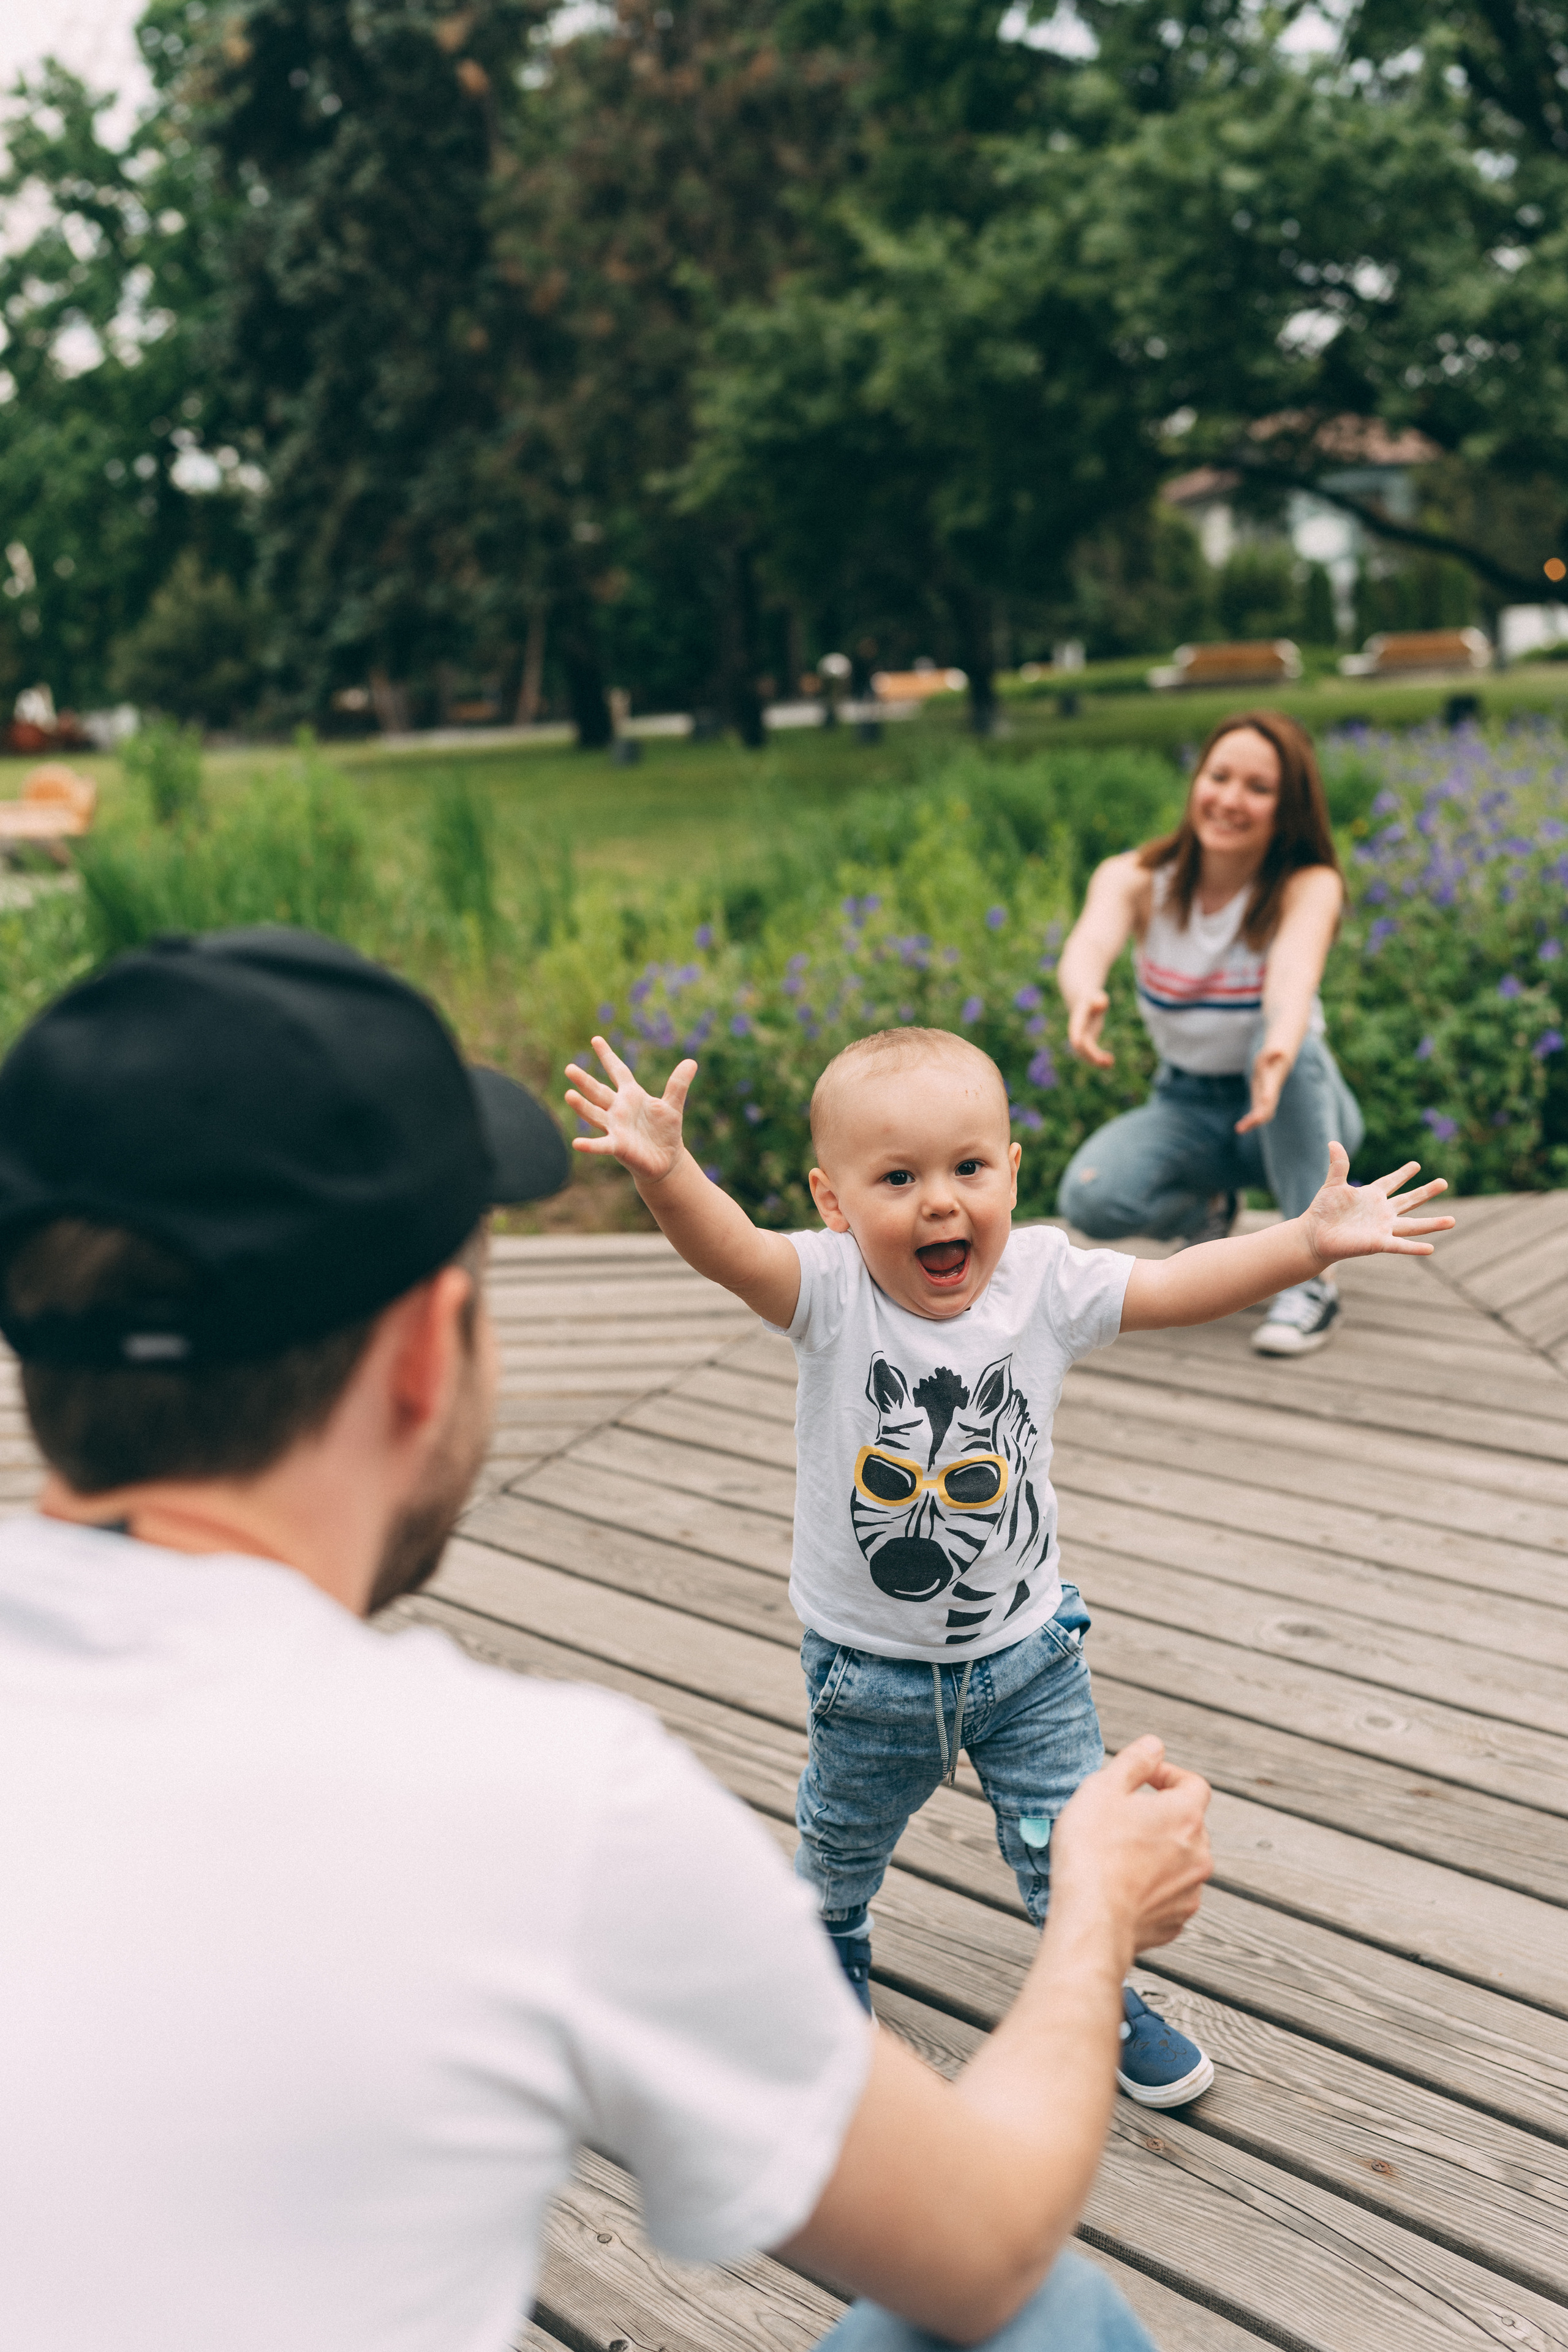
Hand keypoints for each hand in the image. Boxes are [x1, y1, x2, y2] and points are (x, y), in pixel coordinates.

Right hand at [565, 1036, 695, 1183]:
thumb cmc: (665, 1131)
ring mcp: (616, 1128)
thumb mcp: (673, 1106)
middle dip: (584, 1081)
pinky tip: (577, 1143)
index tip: (596, 1039)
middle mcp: (618, 1109)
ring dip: (582, 1106)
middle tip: (569, 1068)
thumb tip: (692, 1062)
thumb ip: (678, 1084)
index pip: (618, 1071)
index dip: (608, 1056)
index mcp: (631, 1095)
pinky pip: (602, 1144)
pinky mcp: (618, 1146)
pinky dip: (590, 1145)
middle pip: (598, 1092)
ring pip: (595, 1114)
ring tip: (568, 1095)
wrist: (666, 1160)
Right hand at [1049, 1737, 1211, 1959]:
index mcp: (1186, 1815)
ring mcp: (1190, 1892)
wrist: (1091, 1920)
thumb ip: (1135, 1761)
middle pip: (1188, 1824)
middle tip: (1121, 1818)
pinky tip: (1120, 1887)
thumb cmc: (1092, 1849)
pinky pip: (1168, 1895)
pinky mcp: (1175, 1922)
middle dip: (1160, 1816)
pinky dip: (1151, 1887)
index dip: (1168, 1776)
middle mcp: (1199, 1854)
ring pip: (1179, 1861)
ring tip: (1118, 1855)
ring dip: (1157, 1853)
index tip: (1142, 1781)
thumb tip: (1155, 1745)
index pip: (1194, 1784)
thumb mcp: (1103, 1788)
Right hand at [1067, 990, 1113, 1068]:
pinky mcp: (1088, 1044)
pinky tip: (1110, 1062)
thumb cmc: (1091, 998)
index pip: (1075, 1031)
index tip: (1077, 1043)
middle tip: (1106, 1060)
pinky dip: (1100, 1061)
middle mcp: (1077, 1033)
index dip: (1076, 1036)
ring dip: (1096, 1061)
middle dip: (1091, 1054)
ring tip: (1110, 1063)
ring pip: (1085, 1055)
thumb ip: (1099, 1000)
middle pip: (1080, 1047)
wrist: (1083, 1003)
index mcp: (1077, 1021)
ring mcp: (1082, 1040)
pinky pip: (1092, 1056)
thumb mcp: (1095, 997)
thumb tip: (1102, 1003)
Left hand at [1235, 1043, 1289, 1133]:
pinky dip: (1249, 1122)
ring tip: (1239, 1129)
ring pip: (1262, 1116)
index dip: (1267, 1097)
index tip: (1264, 1103)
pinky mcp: (1261, 1104)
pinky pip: (1256, 1116)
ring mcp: (1267, 1102)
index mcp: (1271, 1084)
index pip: (1271, 1092)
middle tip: (1245, 1125)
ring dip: (1251, 1123)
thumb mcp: (1268, 1055)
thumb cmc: (1270, 1060)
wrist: (1276, 1068)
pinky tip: (1240, 1128)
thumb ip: (1271, 1054)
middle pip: (1266, 1109)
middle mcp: (1271, 1095)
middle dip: (1257, 1117)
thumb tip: (1279, 1050)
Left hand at [1299, 1141, 1454, 1266]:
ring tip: (1453, 1221)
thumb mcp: (1332, 1185)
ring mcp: (1382, 1228)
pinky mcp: (1378, 1243)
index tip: (1416, 1165)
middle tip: (1443, 1182)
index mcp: (1371, 1196)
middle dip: (1426, 1192)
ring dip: (1433, 1224)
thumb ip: (1338, 1165)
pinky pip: (1400, 1245)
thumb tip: (1332, 1142)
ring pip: (1413, 1225)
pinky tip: (1431, 1248)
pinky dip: (1415, 1248)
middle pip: (1409, 1200)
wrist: (1314, 1235)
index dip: (1403, 1174)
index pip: (1391, 1182)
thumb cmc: (1322, 1211)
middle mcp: (1381, 1212)